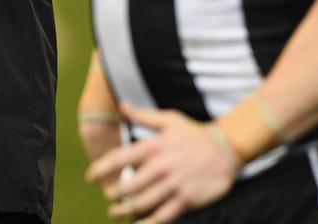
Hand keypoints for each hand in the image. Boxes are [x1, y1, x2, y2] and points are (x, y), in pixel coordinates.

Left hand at [86, 103, 238, 222]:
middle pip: (127, 187)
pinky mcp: (186, 200)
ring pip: (142, 204)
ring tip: (115, 213)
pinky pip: (162, 216)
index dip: (100, 170)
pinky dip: (147, 223)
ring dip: (124, 211)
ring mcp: (173, 185)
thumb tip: (122, 106)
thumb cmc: (194, 133)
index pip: (119, 159)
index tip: (90, 178)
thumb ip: (143, 116)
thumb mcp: (169, 120)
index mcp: (154, 147)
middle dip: (113, 195)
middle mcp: (161, 167)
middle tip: (109, 197)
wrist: (227, 148)